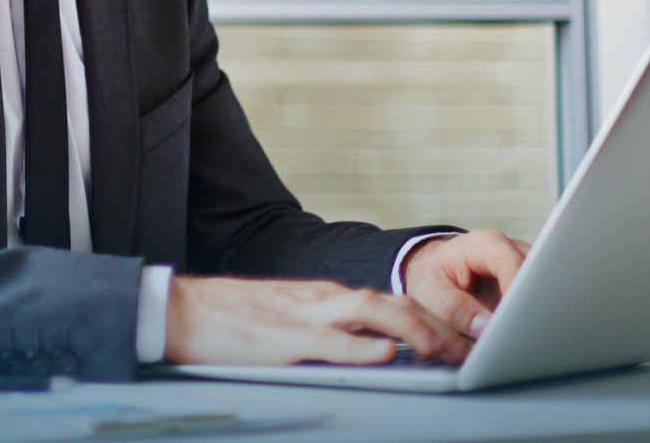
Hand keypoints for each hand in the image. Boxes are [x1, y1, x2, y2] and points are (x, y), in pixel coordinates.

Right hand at [164, 275, 470, 365]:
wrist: (178, 310)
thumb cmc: (228, 320)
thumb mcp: (285, 318)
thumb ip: (326, 329)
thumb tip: (372, 349)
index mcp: (321, 296)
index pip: (387, 301)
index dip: (429, 318)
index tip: (460, 339)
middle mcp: (318, 299)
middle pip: (389, 301)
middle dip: (434, 324)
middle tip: (470, 348)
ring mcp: (301, 316)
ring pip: (367, 312)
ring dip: (410, 329)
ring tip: (442, 349)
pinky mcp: (281, 338)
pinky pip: (329, 341)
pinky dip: (361, 346)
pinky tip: (385, 354)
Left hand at [401, 230, 529, 340]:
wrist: (436, 270)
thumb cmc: (432, 278)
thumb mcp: (431, 292)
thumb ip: (455, 308)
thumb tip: (486, 328)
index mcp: (484, 244)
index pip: (512, 263)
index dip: (518, 291)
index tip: (516, 321)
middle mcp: (510, 249)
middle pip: (535, 275)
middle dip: (530, 305)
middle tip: (522, 336)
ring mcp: (525, 264)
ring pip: (544, 288)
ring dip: (534, 312)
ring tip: (521, 337)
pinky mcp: (532, 282)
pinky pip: (541, 298)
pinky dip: (534, 316)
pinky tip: (524, 333)